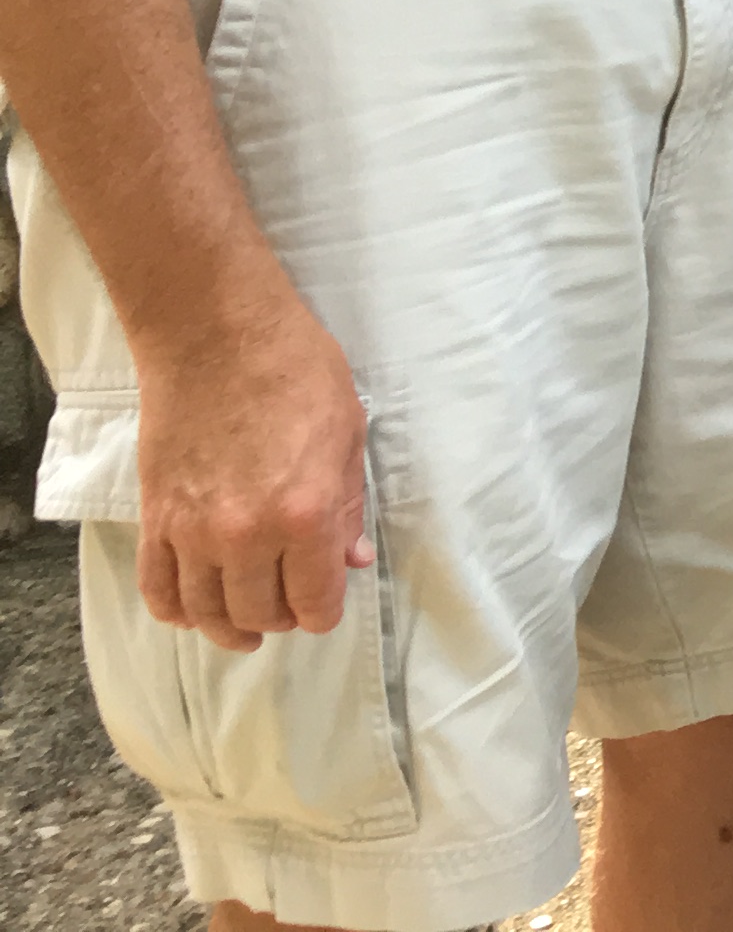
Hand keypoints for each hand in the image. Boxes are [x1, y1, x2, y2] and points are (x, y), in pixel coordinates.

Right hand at [134, 306, 372, 648]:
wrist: (214, 335)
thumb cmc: (295, 370)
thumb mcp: (347, 433)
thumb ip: (347, 506)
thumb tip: (349, 560)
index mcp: (304, 513)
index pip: (314, 601)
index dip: (324, 610)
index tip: (326, 602)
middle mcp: (244, 535)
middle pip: (260, 612)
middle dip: (283, 616)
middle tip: (291, 603)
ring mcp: (192, 532)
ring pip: (206, 612)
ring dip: (230, 625)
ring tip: (246, 623)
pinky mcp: (155, 519)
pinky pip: (158, 589)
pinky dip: (177, 610)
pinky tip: (195, 610)